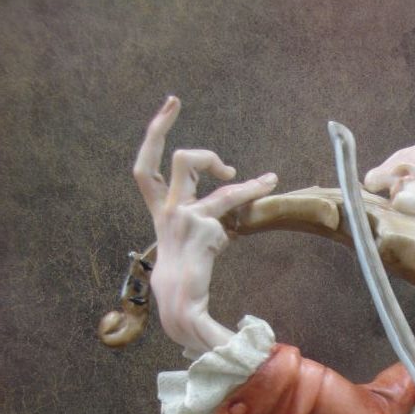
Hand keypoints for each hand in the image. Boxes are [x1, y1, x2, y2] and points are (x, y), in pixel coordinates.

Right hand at [132, 95, 278, 354]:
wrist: (176, 309)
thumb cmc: (181, 284)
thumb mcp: (185, 249)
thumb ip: (200, 228)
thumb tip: (224, 226)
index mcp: (160, 213)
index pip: (145, 168)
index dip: (156, 132)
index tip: (173, 104)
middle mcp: (170, 210)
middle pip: (180, 161)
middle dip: (205, 154)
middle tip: (230, 169)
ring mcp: (187, 218)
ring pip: (218, 188)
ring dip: (247, 186)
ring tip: (270, 182)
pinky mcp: (205, 229)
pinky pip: (234, 205)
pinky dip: (253, 193)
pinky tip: (267, 191)